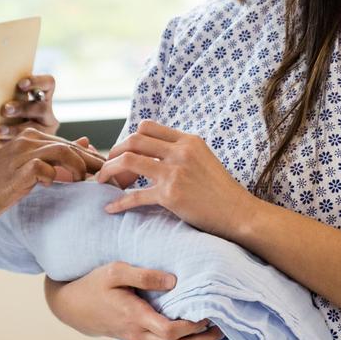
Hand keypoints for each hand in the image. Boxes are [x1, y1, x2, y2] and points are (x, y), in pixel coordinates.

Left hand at [0, 75, 59, 139]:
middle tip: (5, 109)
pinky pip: (30, 145)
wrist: (14, 142)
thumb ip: (11, 96)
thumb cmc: (9, 114)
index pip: (48, 84)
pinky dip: (12, 143)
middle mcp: (48, 114)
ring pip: (36, 129)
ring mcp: (47, 132)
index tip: (20, 84)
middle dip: (22, 109)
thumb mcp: (14, 102)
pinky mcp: (40, 146)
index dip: (37, 82)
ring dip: (15, 129)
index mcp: (44, 97)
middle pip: (41, 108)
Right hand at [0, 128, 102, 222]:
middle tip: (109, 179)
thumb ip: (53, 157)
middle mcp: (29, 141)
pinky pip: (44, 168)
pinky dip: (54, 176)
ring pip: (63, 152)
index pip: (71, 146)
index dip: (91, 160)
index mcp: (32, 138)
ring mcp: (22, 154)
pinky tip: (53, 186)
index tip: (106, 174)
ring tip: (86, 183)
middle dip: (93, 163)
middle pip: (71, 147)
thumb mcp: (28, 168)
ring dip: (79, 168)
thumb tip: (85, 143)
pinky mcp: (17, 170)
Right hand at [43, 263, 234, 339]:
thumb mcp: (115, 271)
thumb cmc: (96, 285)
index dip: (193, 326)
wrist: (75, 307)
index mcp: (136, 317)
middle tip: (226, 330)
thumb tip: (174, 281)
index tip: (209, 313)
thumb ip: (144, 274)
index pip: (170, 331)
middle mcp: (141, 336)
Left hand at [98, 121, 256, 235]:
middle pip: (134, 139)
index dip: (130, 137)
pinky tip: (110, 208)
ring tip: (102, 181)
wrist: (238, 213)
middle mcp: (180, 152)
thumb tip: (157, 152)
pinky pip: (135, 196)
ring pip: (128, 161)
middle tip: (107, 165)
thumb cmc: (221, 190)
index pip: (148, 126)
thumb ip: (182, 152)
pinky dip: (119, 202)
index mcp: (188, 140)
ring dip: (109, 170)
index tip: (124, 151)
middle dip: (115, 151)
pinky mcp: (170, 195)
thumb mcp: (204, 159)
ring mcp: (175, 172)